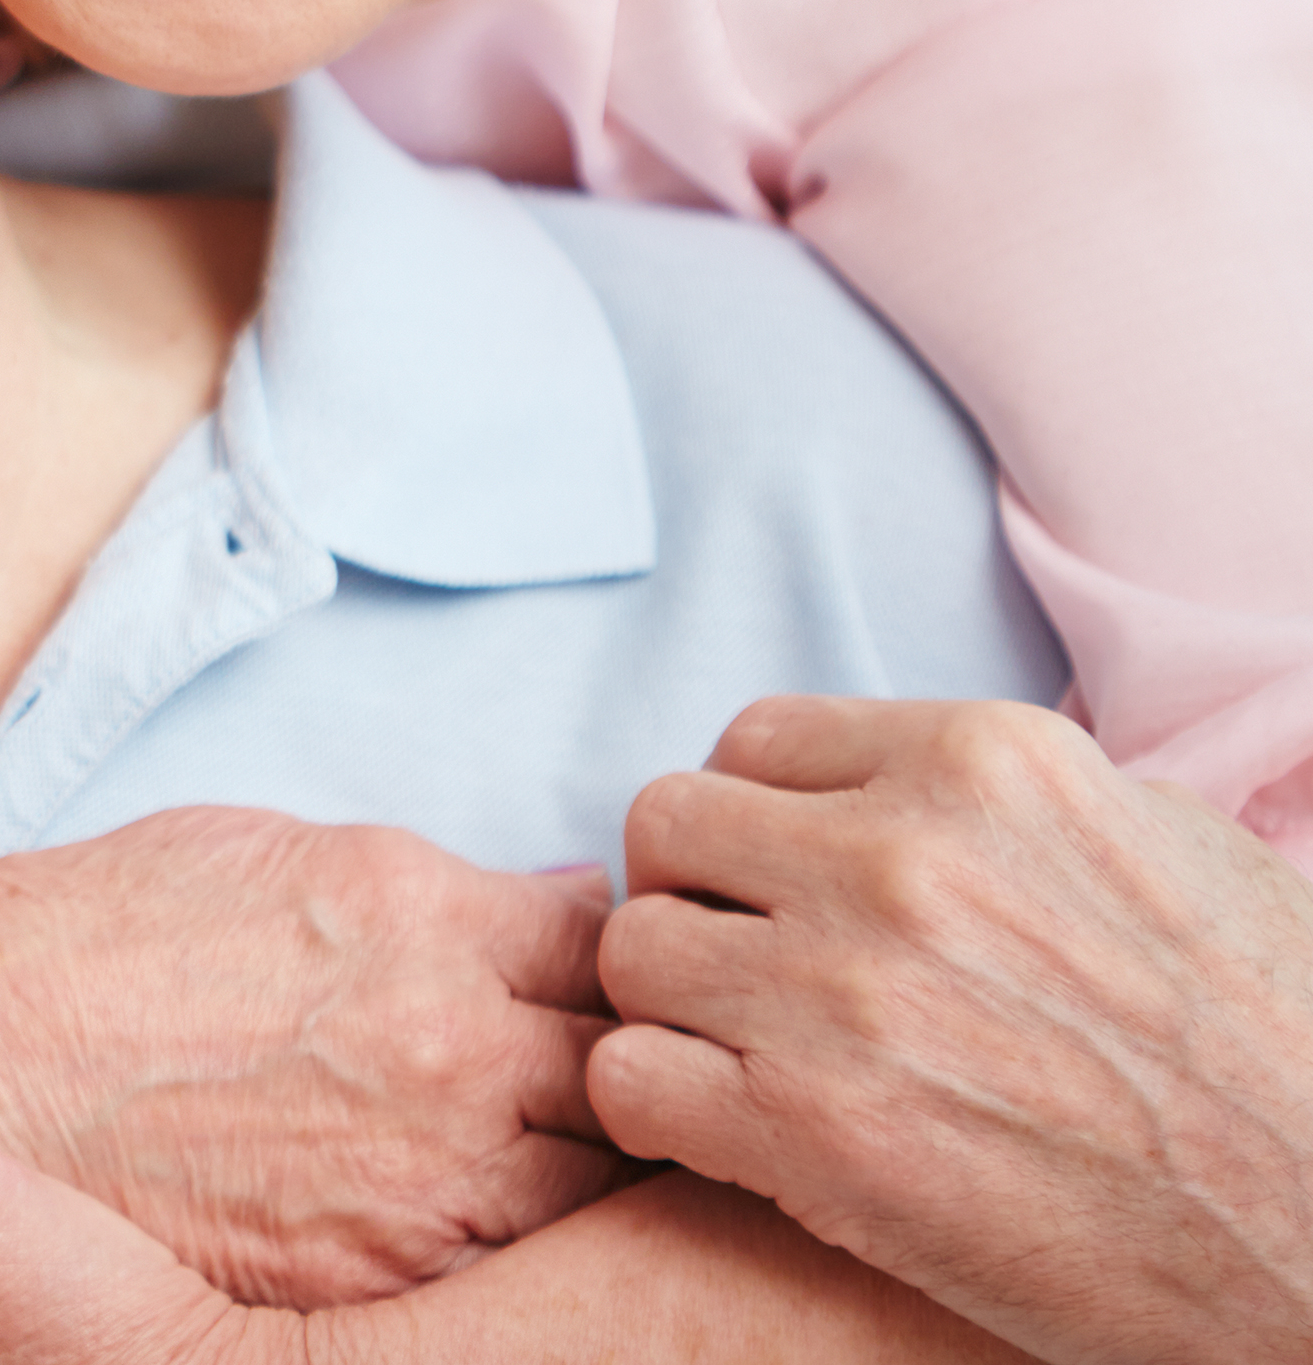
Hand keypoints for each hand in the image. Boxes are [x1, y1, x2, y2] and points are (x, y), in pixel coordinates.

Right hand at [0, 806, 616, 1301]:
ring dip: (583, 1165)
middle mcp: (447, 1039)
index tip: (582, 973)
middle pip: (631, 1064)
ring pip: (601, 1184)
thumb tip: (537, 902)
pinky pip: (513, 1265)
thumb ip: (410, 884)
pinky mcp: (384, 1278)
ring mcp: (428, 1176)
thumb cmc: (67, 947)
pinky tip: (459, 1217)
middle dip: (621, 1064)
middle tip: (587, 1072)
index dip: (602, 955)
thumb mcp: (244, 851)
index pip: (603, 934)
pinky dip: (510, 1244)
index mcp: (412, 908)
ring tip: (536, 1155)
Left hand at [596, 695, 1312, 1364]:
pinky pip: (628, 1078)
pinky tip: (741, 1134)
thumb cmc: (1275, 1052)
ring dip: (673, 1008)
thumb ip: (1009, 806)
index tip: (784, 885)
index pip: (752, 740)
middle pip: (666, 826)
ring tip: (752, 1058)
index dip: (753, 818)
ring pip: (629, 950)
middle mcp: (900, 861)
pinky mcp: (815, 1136)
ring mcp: (846, 996)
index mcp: (984, 767)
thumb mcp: (1165, 852)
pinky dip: (662, 1110)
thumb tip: (909, 785)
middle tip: (752, 970)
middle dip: (694, 898)